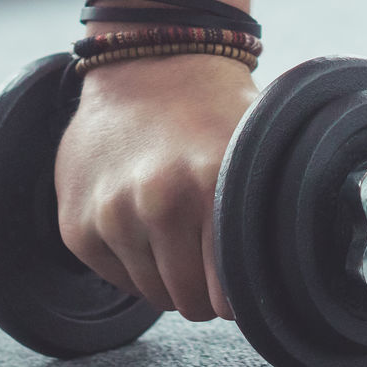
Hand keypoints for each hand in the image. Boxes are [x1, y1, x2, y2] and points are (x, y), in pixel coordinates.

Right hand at [54, 52, 257, 322]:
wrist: (147, 63)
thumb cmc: (214, 112)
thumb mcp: (255, 149)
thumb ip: (269, 213)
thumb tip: (289, 279)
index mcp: (211, 184)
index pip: (229, 297)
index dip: (238, 291)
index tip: (240, 271)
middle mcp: (157, 201)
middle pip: (190, 303)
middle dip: (203, 285)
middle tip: (206, 243)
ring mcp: (111, 215)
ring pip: (154, 295)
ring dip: (168, 273)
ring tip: (175, 223)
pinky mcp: (76, 227)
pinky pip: (119, 281)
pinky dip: (134, 262)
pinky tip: (142, 218)